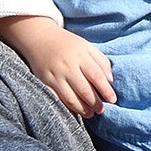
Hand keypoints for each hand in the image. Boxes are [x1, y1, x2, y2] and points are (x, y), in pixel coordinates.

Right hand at [0, 16, 114, 116]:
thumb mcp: (85, 45)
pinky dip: (66, 108)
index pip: (97, 76)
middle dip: (95, 103)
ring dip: (82, 109)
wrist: (38, 37)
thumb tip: (110, 80)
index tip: (112, 99)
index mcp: (80, 55)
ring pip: (70, 98)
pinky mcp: (44, 82)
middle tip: (101, 110)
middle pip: (84, 90)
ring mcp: (55, 75)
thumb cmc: (65, 43)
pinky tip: (73, 111)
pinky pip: (56, 99)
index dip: (106, 90)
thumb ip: (101, 60)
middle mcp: (67, 66)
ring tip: (90, 113)